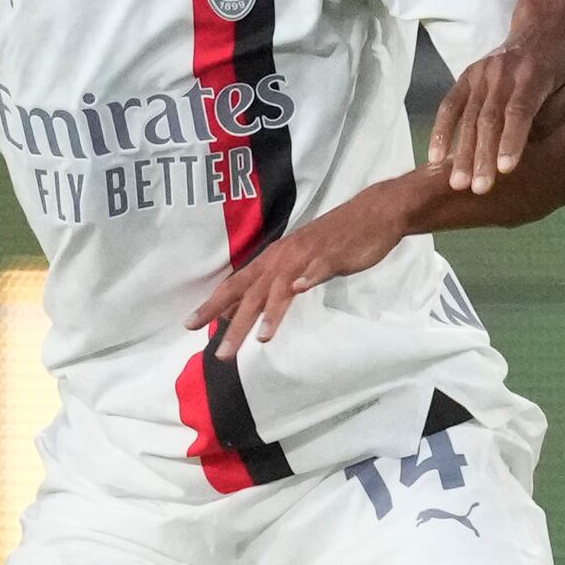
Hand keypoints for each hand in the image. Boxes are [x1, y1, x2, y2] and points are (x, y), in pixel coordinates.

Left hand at [182, 179, 412, 356]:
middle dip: (233, 321)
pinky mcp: (333, 256)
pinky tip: (301, 289)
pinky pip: (318, 268)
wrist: (374, 213)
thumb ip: (271, 286)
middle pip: (252, 291)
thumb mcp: (296, 263)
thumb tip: (241, 310)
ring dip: (270, 312)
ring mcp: (308, 256)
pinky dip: (308, 278)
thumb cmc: (333, 240)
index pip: (235, 285)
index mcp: (273, 259)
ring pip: (282, 286)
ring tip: (260, 338)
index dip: (213, 305)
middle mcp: (283, 257)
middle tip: (219, 351)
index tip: (190, 326)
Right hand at [430, 23, 564, 192]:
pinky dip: (441, 131)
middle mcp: (503, 73)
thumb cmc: (563, 67)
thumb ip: (553, 116)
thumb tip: (529, 146)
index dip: (512, 140)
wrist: (542, 28)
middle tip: (479, 188)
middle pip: (490, 119)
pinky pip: (450, 105)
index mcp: (534, 75)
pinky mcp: (467, 76)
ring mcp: (481, 73)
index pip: (520, 111)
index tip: (506, 169)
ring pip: (468, 116)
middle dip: (482, 156)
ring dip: (461, 151)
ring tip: (458, 183)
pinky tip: (435, 157)